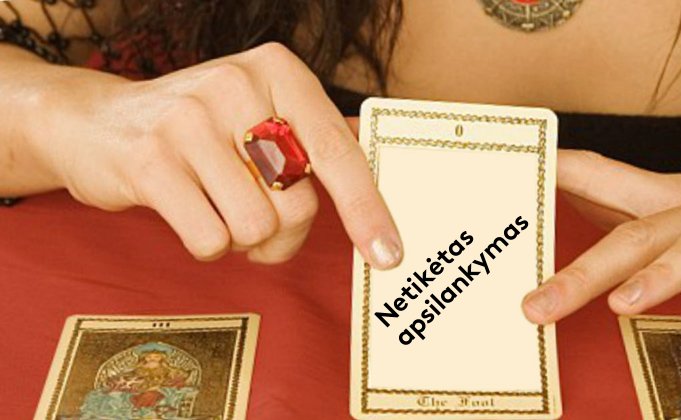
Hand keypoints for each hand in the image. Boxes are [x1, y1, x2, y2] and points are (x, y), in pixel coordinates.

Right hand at [33, 43, 401, 267]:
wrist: (96, 121)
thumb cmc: (200, 129)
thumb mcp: (260, 111)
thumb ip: (314, 139)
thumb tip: (377, 180)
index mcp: (278, 71)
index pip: (337, 151)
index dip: (367, 209)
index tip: (388, 255)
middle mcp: (237, 85)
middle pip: (299, 204)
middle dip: (285, 235)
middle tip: (260, 225)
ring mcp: (189, 120)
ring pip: (256, 228)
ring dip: (244, 242)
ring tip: (219, 210)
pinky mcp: (149, 161)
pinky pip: (210, 240)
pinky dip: (207, 244)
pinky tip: (189, 212)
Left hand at [522, 134, 680, 322]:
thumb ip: (637, 203)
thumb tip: (572, 194)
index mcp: (675, 198)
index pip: (605, 178)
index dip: (559, 176)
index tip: (512, 182)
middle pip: (636, 236)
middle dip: (583, 274)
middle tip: (535, 306)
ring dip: (661, 274)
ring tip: (622, 303)